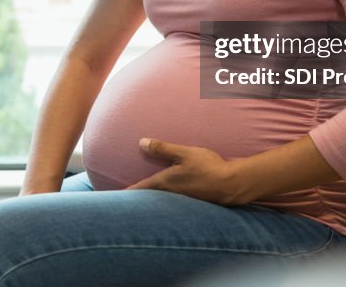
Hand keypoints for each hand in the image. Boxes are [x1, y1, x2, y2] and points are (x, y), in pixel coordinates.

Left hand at [125, 138, 246, 205]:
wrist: (231, 185)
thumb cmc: (208, 167)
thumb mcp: (184, 153)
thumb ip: (162, 149)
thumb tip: (141, 142)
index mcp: (165, 182)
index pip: (140, 189)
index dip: (126, 193)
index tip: (113, 197)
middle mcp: (170, 194)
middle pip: (147, 199)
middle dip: (135, 199)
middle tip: (122, 202)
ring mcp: (181, 200)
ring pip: (159, 201)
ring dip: (149, 201)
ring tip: (140, 201)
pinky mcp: (191, 201)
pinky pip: (171, 202)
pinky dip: (163, 201)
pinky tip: (166, 198)